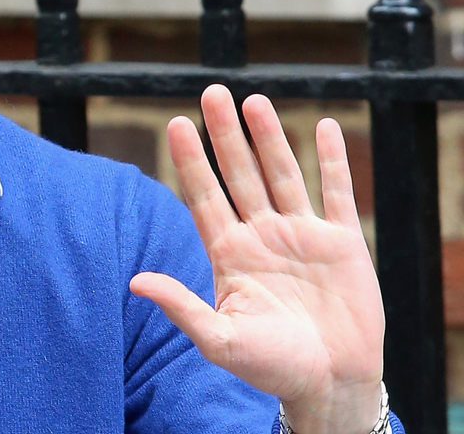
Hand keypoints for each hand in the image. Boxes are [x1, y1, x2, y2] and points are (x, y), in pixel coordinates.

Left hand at [129, 85, 383, 433]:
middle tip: (211, 91)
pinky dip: (332, 161)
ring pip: (282, 174)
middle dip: (224, 134)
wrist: (329, 384)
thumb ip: (181, 306)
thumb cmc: (270, 368)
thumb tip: (134, 282)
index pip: (204, 195)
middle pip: (239, 173)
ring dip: (269, 137)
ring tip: (253, 100)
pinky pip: (336, 193)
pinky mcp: (342, 243)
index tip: (175, 124)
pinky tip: (324, 127)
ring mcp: (301, 236)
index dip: (190, 160)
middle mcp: (261, 235)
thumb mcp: (219, 339)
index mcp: (229, 253)